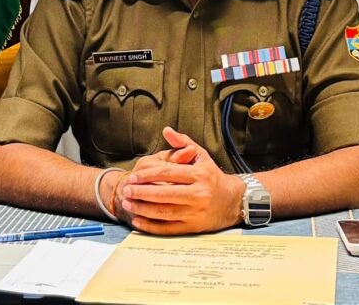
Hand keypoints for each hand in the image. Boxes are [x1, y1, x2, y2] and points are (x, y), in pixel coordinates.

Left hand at [116, 127, 245, 234]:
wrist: (232, 201)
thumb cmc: (212, 176)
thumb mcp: (201, 156)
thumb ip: (182, 142)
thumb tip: (166, 130)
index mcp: (199, 175)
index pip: (168, 173)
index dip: (147, 175)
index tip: (133, 177)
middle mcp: (198, 194)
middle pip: (164, 194)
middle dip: (141, 193)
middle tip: (126, 190)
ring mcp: (195, 212)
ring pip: (164, 212)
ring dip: (143, 209)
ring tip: (128, 203)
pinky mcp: (193, 227)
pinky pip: (168, 228)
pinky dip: (151, 226)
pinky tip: (138, 220)